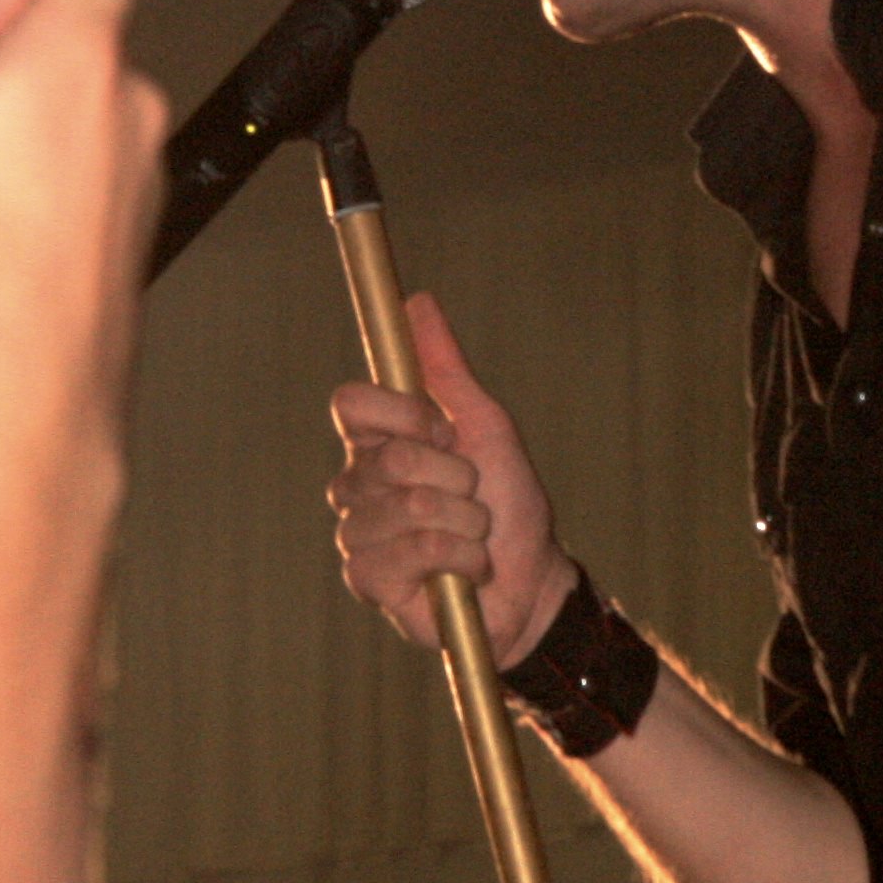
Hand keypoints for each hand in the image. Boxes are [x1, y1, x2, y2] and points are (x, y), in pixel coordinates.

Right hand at [327, 293, 575, 667]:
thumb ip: (446, 369)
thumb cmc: (508, 504)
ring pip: (408, 505)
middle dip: (456, 477)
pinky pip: (413, 550)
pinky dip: (459, 557)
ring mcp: (357, 534)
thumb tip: (417, 301)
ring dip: (465, 522)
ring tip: (473, 536)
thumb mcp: (487, 426)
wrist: (532, 581)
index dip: (403, 413)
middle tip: (472, 496)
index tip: (444, 431)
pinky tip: (464, 570)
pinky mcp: (368, 580)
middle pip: (391, 457)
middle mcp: (357, 485)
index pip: (350, 403)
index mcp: (377, 442)